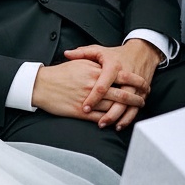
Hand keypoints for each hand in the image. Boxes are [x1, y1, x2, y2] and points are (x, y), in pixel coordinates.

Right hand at [31, 58, 146, 125]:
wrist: (41, 85)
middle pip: (122, 94)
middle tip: (143, 99)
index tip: (143, 83)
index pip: (121, 76)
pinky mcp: (82, 112)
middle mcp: (93, 85)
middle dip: (136, 98)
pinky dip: (111, 121)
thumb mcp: (77, 63)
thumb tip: (105, 66)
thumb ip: (93, 64)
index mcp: (94, 71)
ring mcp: (88, 100)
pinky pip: (101, 118)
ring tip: (134, 112)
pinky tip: (117, 122)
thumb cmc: (58, 74)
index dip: (135, 81)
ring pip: (114, 108)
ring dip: (127, 111)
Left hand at [64, 39, 161, 129]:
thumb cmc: (116, 54)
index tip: (85, 107)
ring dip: (118, 118)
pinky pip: (135, 108)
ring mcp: (136, 86)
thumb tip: (67, 54)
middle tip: (97, 122)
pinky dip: (128, 118)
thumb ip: (82, 53)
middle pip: (119, 98)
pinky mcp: (142, 92)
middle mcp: (127, 76)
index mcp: (113, 66)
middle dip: (108, 112)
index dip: (93, 97)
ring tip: (106, 124)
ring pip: (129, 106)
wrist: (141, 53)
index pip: (102, 85)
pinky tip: (119, 124)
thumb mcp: (98, 50)